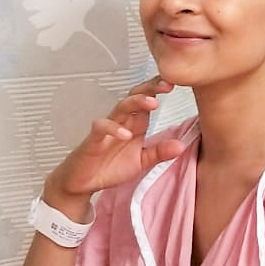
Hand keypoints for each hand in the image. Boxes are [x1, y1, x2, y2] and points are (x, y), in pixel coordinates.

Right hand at [46, 76, 185, 204]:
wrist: (83, 182)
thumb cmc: (110, 167)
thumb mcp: (141, 162)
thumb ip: (159, 152)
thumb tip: (181, 146)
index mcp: (134, 123)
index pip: (146, 99)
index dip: (158, 89)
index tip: (174, 83)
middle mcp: (121, 122)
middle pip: (135, 97)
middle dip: (150, 89)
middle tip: (167, 85)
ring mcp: (106, 129)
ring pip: (120, 108)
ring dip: (135, 103)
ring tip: (152, 103)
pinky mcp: (93, 140)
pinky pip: (101, 128)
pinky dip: (113, 129)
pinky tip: (126, 134)